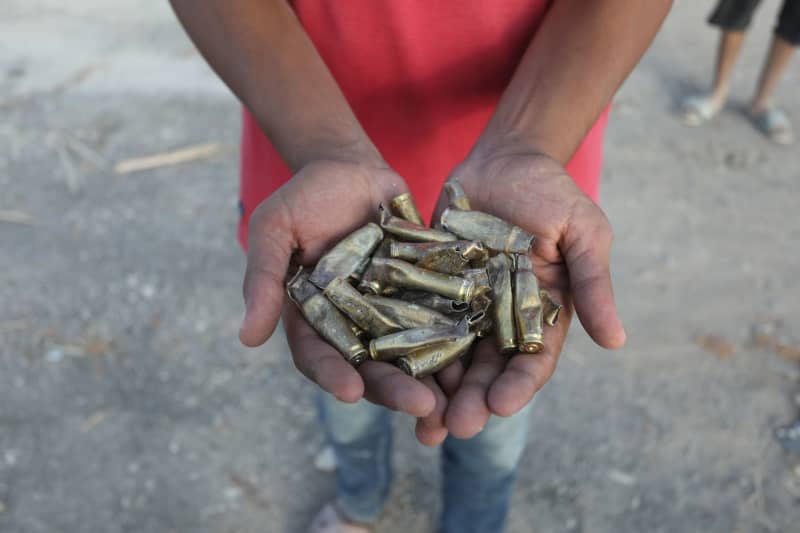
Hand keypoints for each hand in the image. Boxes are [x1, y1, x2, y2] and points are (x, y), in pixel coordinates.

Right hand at [239, 159, 449, 442]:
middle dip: (393, 388)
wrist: (349, 168)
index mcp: (311, 318)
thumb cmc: (304, 198)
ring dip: (431, 379)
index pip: (319, 356)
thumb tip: (247, 339)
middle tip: (421, 407)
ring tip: (453, 399)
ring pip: (409, 354)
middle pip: (370, 367)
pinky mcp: (421, 295)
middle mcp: (351, 324)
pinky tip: (477, 359)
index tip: (350, 392)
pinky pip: (440, 322)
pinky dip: (456, 343)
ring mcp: (388, 312)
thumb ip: (263, 280)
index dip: (333, 375)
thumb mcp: (275, 230)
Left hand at [432, 153, 625, 438]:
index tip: (503, 406)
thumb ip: (593, 285)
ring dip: (438, 392)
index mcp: (543, 313)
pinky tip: (393, 376)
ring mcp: (466, 305)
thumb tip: (617, 341)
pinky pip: (418, 323)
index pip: (533, 359)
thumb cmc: (552, 194)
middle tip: (456, 428)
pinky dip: (408, 351)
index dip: (519, 385)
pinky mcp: (433, 288)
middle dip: (473, 401)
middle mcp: (502, 318)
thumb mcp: (583, 234)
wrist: (506, 159)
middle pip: (488, 370)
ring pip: (451, 358)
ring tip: (423, 425)